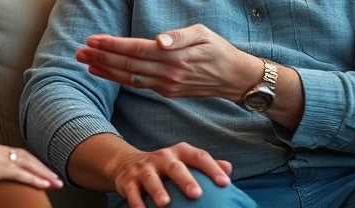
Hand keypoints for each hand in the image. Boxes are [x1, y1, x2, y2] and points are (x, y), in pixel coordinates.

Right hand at [0, 124, 61, 200]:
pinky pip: (16, 174)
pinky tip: (43, 185)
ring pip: (23, 165)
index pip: (14, 151)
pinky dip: (32, 179)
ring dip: (42, 174)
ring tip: (56, 183)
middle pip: (23, 156)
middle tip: (56, 177)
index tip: (42, 169)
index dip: (30, 161)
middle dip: (41, 167)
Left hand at [76, 24, 261, 101]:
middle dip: (101, 57)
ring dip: (105, 69)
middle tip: (78, 50)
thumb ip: (179, 35)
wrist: (234, 78)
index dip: (112, 45)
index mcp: (175, 56)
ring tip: (84, 61)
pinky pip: (137, 85)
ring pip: (129, 78)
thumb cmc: (217, 49)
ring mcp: (166, 86)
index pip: (136, 50)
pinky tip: (104, 71)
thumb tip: (159, 40)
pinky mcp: (166, 92)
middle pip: (128, 65)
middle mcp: (168, 74)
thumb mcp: (203, 34)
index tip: (93, 39)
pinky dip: (117, 79)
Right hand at [111, 143, 231, 207]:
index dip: (212, 168)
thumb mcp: (183, 161)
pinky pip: (132, 193)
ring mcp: (144, 169)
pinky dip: (137, 203)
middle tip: (196, 194)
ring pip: (151, 179)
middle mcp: (162, 158)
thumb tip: (228, 168)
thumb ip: (204, 165)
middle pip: (174, 167)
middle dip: (185, 180)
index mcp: (179, 152)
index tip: (225, 183)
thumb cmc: (164, 166)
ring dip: (158, 191)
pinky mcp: (129, 181)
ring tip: (165, 204)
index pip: (198, 156)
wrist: (125, 162)